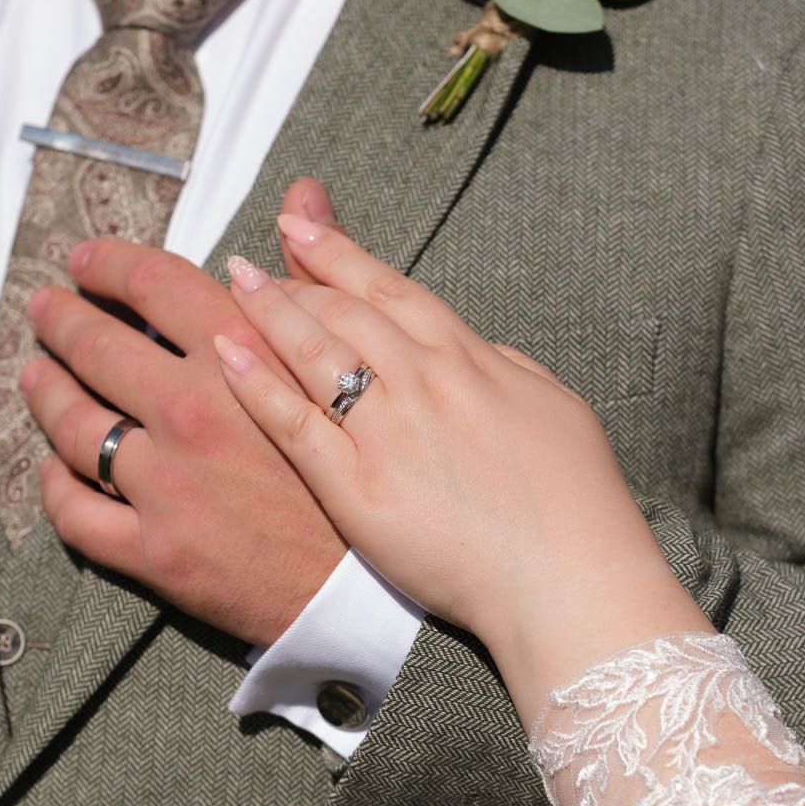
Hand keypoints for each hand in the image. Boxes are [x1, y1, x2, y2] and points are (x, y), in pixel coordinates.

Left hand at [18, 181, 346, 646]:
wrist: (379, 588)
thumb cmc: (370, 469)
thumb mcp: (345, 362)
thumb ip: (310, 274)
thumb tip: (303, 193)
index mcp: (240, 358)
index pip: (152, 285)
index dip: (109, 264)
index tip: (85, 260)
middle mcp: (192, 415)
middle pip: (96, 348)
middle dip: (61, 320)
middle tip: (44, 309)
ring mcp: (167, 486)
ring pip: (74, 427)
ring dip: (45, 395)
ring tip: (35, 378)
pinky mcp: (155, 552)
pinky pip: (77, 513)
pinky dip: (56, 487)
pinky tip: (54, 470)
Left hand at [211, 214, 710, 709]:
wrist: (573, 579)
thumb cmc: (579, 504)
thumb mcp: (557, 408)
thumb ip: (508, 371)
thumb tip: (482, 351)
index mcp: (471, 359)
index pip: (390, 288)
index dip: (339, 252)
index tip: (300, 226)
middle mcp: (424, 382)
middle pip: (342, 310)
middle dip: (292, 278)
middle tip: (250, 260)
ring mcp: (389, 433)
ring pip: (314, 351)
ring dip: (266, 309)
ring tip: (231, 283)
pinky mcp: (359, 490)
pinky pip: (295, 425)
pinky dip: (256, 383)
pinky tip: (225, 353)